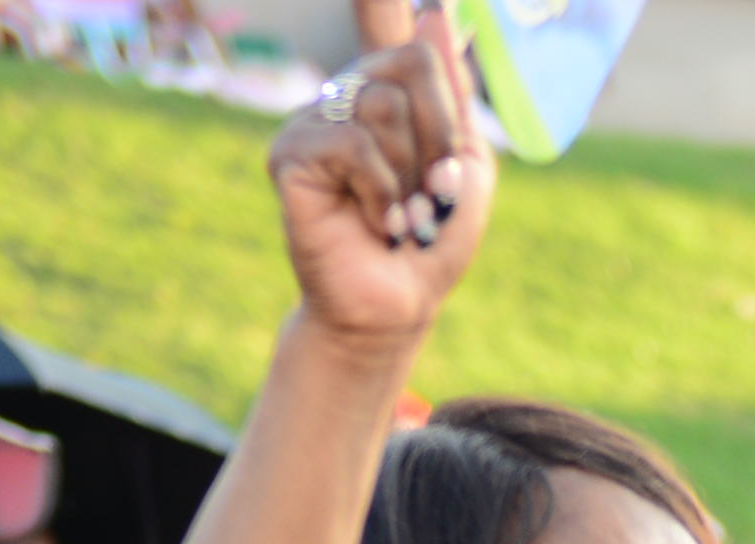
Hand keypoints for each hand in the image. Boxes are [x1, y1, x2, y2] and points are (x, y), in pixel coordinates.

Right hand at [270, 0, 492, 357]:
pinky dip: (381, 193)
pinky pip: (354, 145)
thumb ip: (453, 92)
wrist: (400, 303)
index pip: (384, 20)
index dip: (382, 0)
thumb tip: (437, 13)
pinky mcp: (289, 154)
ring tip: (401, 214)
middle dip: (442, 133)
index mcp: (389, 92)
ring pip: (385, 106)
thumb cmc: (433, 238)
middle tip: (434, 190)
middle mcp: (346, 96)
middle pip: (412, 61)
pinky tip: (375, 223)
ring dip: (412, 173)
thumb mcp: (465, 161)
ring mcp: (313, 121)